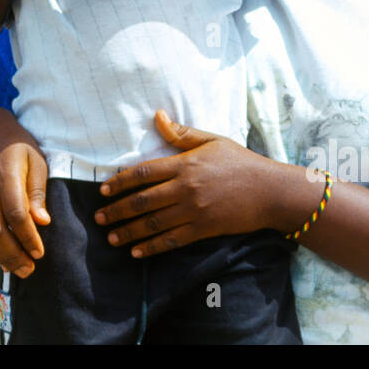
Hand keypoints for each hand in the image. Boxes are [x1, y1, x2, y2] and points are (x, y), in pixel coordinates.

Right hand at [0, 108, 50, 277]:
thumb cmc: (16, 144)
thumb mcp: (35, 159)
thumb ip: (37, 191)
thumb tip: (43, 222)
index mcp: (5, 176)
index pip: (16, 214)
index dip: (28, 237)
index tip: (40, 252)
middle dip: (13, 254)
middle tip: (30, 270)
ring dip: (0, 256)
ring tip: (19, 270)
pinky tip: (3, 257)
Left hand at [94, 110, 287, 257]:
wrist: (270, 191)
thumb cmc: (241, 162)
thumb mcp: (212, 140)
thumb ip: (182, 133)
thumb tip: (157, 116)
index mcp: (185, 164)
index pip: (143, 173)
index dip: (120, 182)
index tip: (103, 190)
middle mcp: (185, 188)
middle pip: (143, 201)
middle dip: (117, 211)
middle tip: (98, 219)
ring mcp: (194, 211)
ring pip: (153, 223)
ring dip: (128, 232)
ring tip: (111, 238)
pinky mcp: (203, 229)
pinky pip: (172, 240)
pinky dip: (152, 247)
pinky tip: (137, 252)